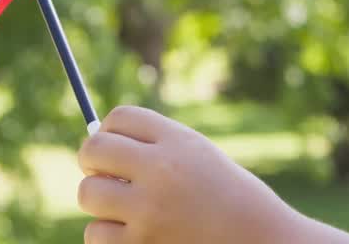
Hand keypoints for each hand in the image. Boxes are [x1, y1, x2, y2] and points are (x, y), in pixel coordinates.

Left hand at [76, 105, 305, 242]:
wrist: (260, 239)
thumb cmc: (226, 197)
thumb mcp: (199, 157)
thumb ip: (155, 147)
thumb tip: (94, 148)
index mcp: (181, 142)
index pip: (121, 117)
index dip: (109, 130)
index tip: (114, 146)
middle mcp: (162, 170)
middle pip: (94, 150)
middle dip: (92, 161)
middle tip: (104, 174)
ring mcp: (149, 210)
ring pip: (88, 194)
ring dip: (100, 202)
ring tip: (127, 208)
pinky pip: (96, 233)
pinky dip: (108, 235)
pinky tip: (136, 233)